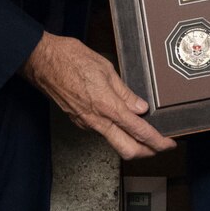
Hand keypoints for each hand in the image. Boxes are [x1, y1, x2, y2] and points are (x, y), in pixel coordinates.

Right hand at [21, 33, 173, 159]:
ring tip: (144, 131)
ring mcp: (86, 123)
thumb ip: (124, 92)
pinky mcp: (78, 121)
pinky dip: (115, 131)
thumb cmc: (70, 58)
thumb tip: (140, 108)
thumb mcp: (105, 69)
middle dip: (147, 152)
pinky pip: (102, 131)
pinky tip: (121, 120)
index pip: (139, 132)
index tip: (169, 143)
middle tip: (160, 145)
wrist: (41, 62)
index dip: (157, 141)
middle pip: (127, 150)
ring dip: (131, 142)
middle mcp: (97, 121)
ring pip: (114, 142)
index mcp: (107, 106)